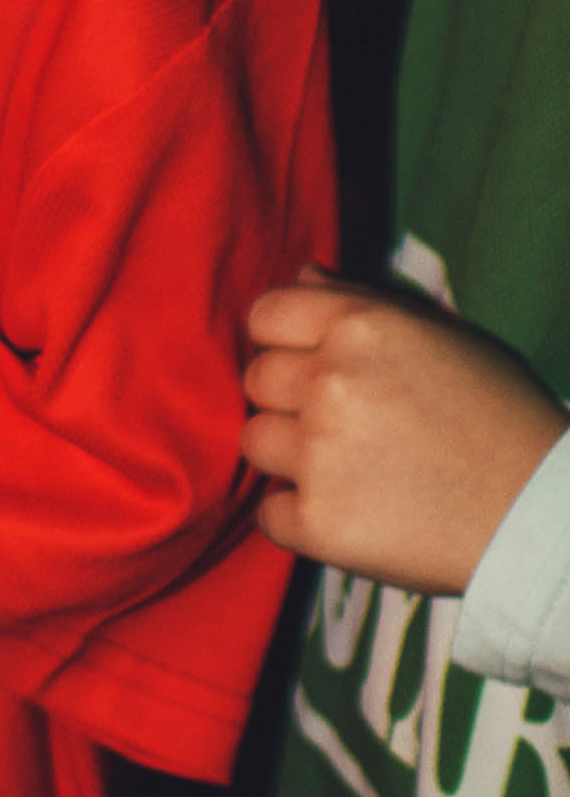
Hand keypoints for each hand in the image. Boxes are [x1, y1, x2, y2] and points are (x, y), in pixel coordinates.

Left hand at [244, 269, 567, 588]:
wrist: (541, 518)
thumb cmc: (499, 419)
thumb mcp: (445, 338)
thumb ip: (363, 302)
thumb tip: (302, 275)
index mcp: (361, 325)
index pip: (264, 315)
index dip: (281, 342)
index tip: (310, 367)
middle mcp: (332, 381)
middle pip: (257, 380)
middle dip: (290, 401)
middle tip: (348, 427)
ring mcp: (320, 453)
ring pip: (255, 442)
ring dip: (291, 459)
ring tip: (354, 471)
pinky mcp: (318, 521)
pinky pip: (268, 513)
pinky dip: (299, 519)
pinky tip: (353, 514)